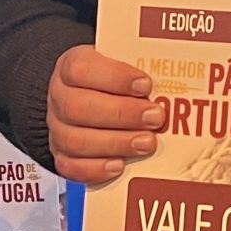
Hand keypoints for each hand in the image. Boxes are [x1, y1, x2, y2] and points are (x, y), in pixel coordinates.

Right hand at [46, 43, 162, 184]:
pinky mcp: (62, 155)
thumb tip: (173, 73)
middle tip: (155, 117)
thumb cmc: (110, 80)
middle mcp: (60, 97)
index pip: (81, 68)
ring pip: (76, 141)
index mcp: (71, 67)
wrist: (88, 97)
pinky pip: (71, 167)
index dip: (114, 78)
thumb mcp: (122, 61)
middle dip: (122, 114)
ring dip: (116, 143)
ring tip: (147, 142)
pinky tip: (120, 165)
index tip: (145, 84)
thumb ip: (141, 65)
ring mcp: (58, 129)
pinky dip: (96, 169)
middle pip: (78, 107)